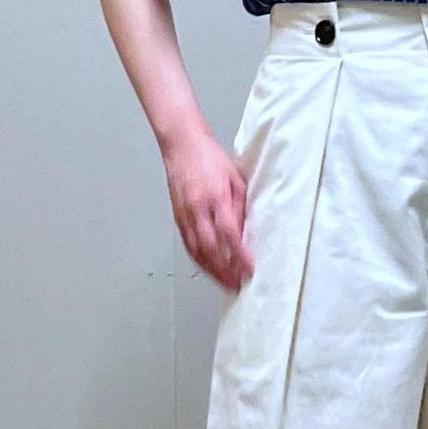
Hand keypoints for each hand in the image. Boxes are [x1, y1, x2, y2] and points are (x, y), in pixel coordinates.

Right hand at [163, 129, 254, 291]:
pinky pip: (188, 244)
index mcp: (215, 198)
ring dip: (212, 270)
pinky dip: (199, 260)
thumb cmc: (210, 157)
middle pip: (212, 249)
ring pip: (197, 251)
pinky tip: (208, 268)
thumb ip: (241, 205)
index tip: (250, 269)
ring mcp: (185, 215)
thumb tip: (247, 230)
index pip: (229, 234)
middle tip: (238, 284)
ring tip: (226, 283)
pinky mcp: (177, 217)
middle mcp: (198, 210)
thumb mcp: (235, 178)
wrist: (182, 145)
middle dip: (226, 270)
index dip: (239, 255)